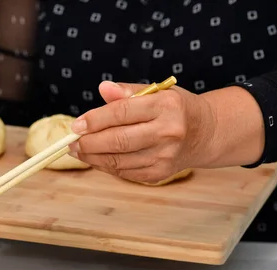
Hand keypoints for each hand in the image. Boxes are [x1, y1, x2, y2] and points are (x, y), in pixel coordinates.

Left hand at [68, 81, 217, 183]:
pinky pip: (124, 172)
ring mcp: (164, 156)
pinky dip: (105, 166)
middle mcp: (167, 132)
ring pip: (118, 160)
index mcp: (165, 106)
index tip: (76, 125)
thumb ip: (127, 91)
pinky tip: (96, 159)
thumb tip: (103, 89)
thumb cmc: (174, 109)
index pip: (122, 113)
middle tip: (71, 142)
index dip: (95, 120)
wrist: (205, 134)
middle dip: (88, 143)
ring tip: (78, 151)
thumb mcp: (157, 92)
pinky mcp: (160, 173)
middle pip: (117, 141)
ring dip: (92, 157)